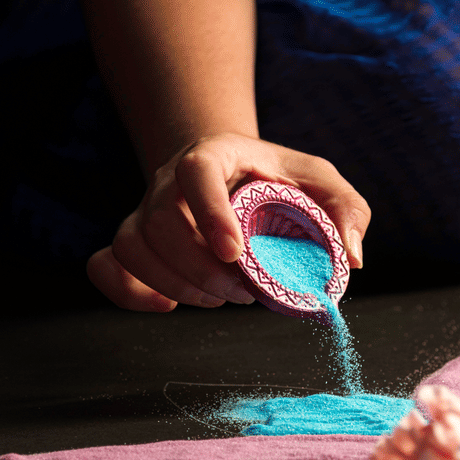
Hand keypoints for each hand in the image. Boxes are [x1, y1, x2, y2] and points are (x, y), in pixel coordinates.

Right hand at [87, 133, 370, 311]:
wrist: (233, 171)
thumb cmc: (281, 178)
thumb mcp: (322, 181)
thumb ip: (346, 211)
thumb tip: (352, 258)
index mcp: (218, 154)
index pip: (197, 171)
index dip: (209, 212)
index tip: (235, 254)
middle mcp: (171, 179)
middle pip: (160, 221)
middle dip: (202, 269)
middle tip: (244, 292)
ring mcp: (147, 209)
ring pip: (133, 246)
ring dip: (176, 285)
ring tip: (220, 299)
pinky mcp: (137, 239)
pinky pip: (106, 264)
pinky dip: (130, 293)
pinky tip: (168, 305)